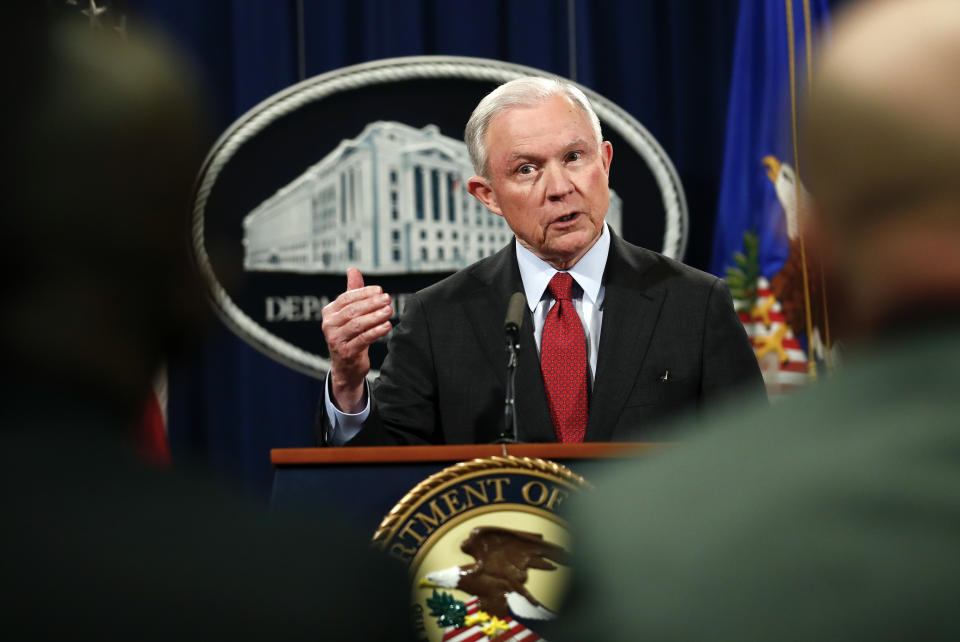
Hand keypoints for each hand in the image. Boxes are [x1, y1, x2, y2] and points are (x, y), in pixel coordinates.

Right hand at [321, 268, 391, 412]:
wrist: (346, 367)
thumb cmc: (350, 335)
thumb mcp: (349, 313)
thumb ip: (352, 292)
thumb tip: (353, 269)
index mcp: (329, 312)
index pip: (347, 298)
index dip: (364, 293)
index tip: (380, 290)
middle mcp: (329, 325)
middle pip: (353, 311)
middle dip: (372, 304)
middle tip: (388, 299)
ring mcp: (335, 340)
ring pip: (357, 324)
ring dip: (375, 317)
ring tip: (390, 311)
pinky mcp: (346, 353)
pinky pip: (363, 339)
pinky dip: (376, 332)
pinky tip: (387, 326)